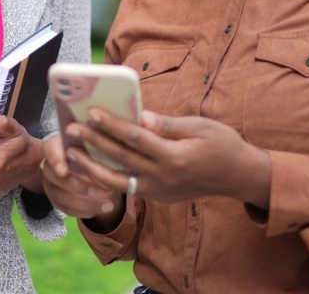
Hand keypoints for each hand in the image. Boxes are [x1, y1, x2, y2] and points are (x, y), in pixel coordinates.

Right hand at [40, 129, 122, 225]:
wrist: (95, 165)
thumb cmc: (95, 150)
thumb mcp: (97, 144)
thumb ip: (96, 144)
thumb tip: (105, 144)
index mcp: (58, 144)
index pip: (50, 149)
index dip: (55, 160)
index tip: (64, 171)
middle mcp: (50, 164)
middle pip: (53, 176)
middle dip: (76, 185)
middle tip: (100, 190)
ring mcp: (51, 183)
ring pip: (60, 196)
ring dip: (85, 203)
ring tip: (108, 204)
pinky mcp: (57, 199)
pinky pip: (66, 209)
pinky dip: (84, 211)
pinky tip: (100, 209)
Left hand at [65, 109, 271, 207]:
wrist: (238, 177)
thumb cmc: (222, 144)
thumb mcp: (200, 127)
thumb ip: (167, 124)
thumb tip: (139, 116)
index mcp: (175, 157)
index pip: (136, 138)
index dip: (112, 125)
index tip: (92, 112)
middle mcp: (163, 177)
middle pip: (121, 158)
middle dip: (93, 142)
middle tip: (71, 128)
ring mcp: (159, 190)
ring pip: (117, 181)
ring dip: (91, 167)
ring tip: (71, 154)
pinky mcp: (157, 196)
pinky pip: (126, 188)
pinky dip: (106, 178)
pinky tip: (92, 166)